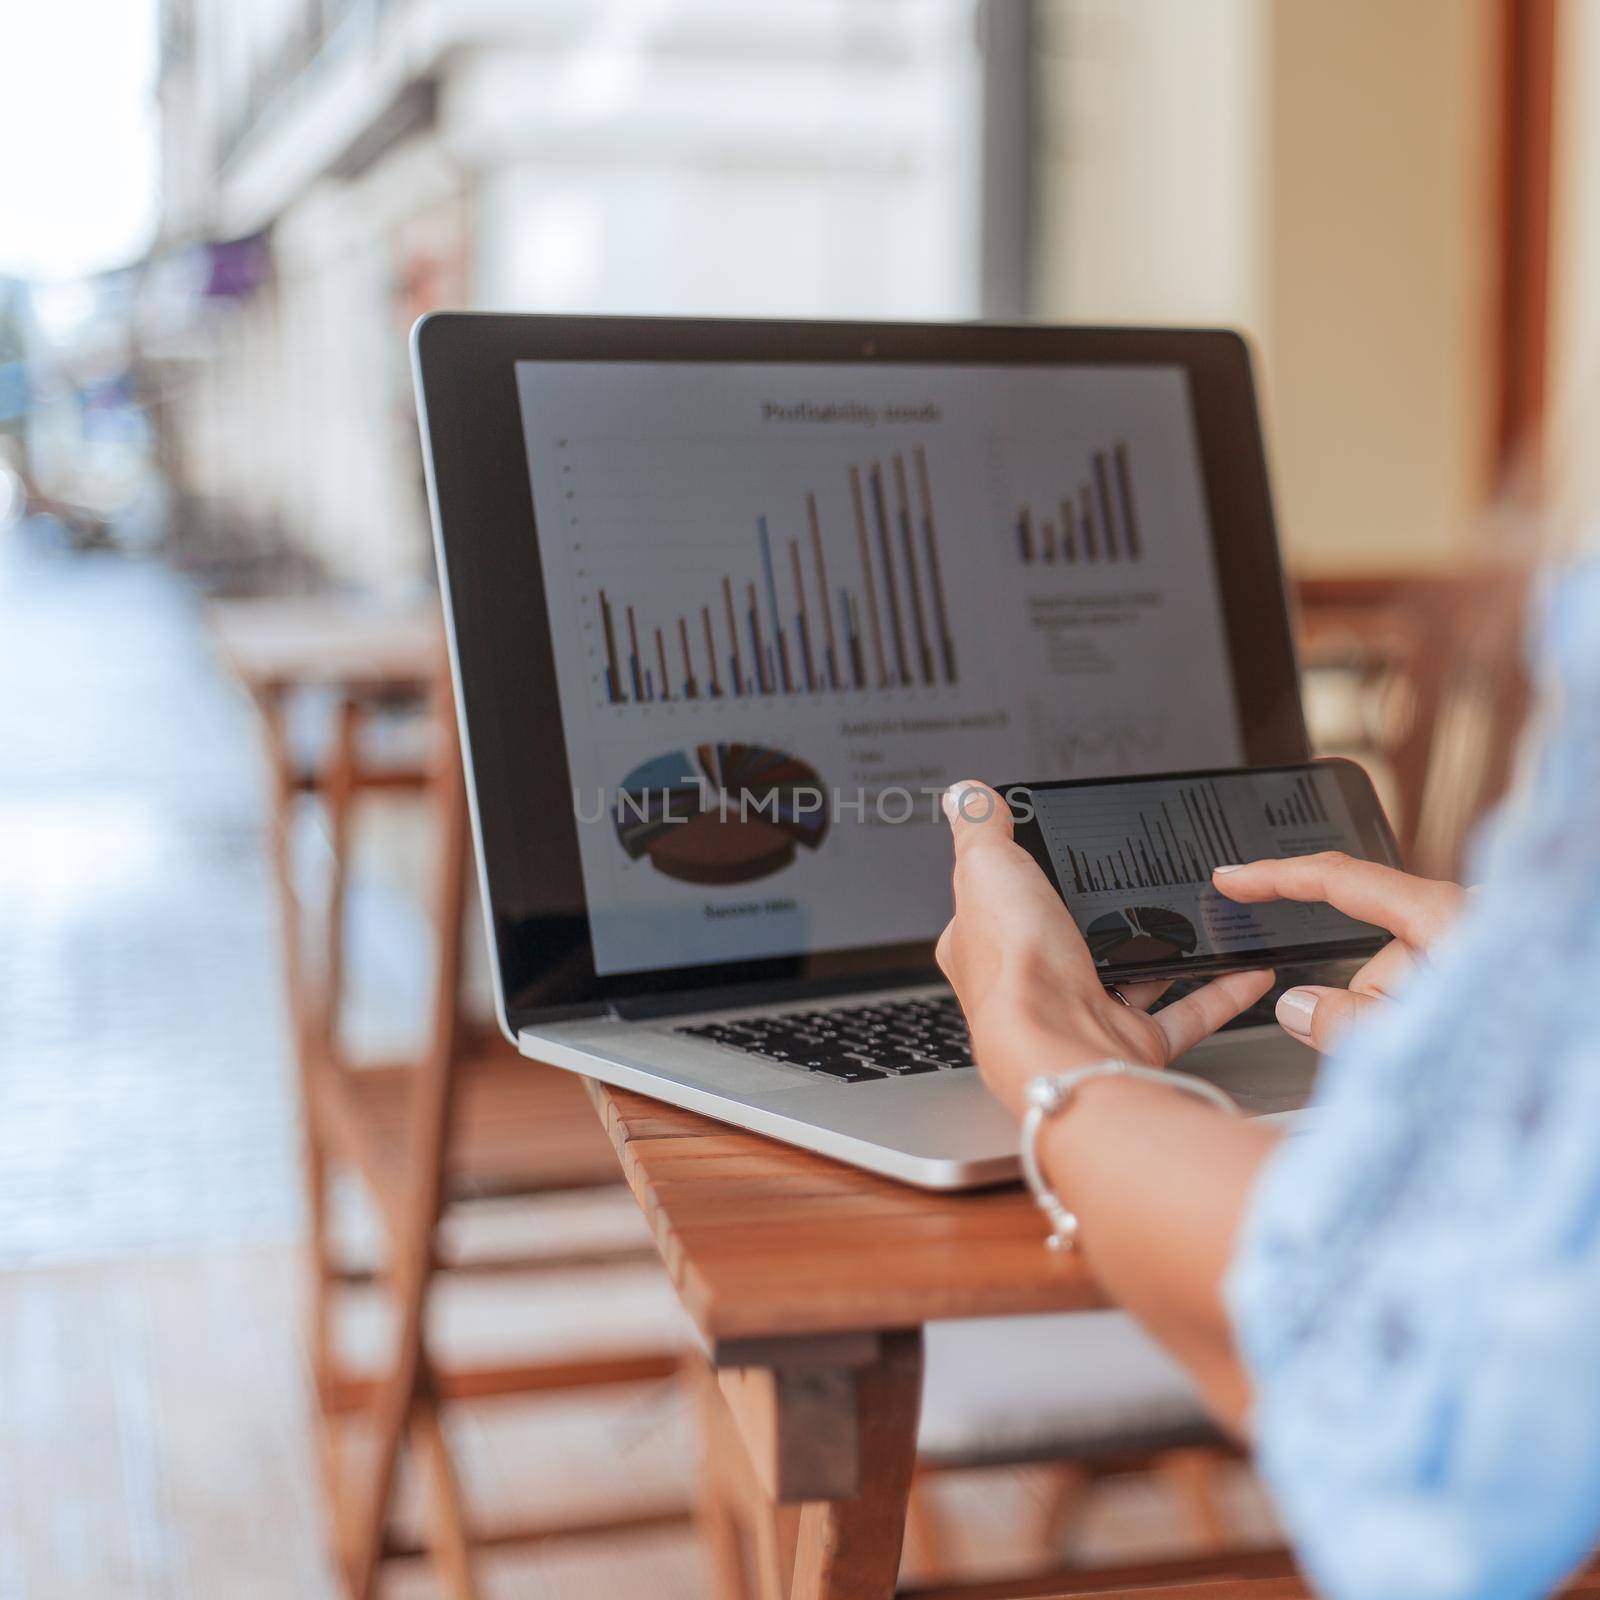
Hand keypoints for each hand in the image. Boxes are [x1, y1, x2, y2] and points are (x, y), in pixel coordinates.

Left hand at [936, 781, 1273, 1116]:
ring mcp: (1085, 1012)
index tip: (1063, 850)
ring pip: (1133, 976)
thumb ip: (982, 829)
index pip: (1002, 903)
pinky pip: (1185, 1013)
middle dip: (1105, 913)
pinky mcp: (1132, 1039)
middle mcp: (1034, 984)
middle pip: (1072, 938)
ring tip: (1198, 912)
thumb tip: (969, 796)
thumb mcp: (987, 868)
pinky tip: (1245, 965)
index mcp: (988, 944)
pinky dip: (1219, 990)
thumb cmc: (1016, 965)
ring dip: (1167, 948)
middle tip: (1140, 879)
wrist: (1060, 1046)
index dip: (1025, 875)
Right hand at [1212, 852, 1465, 1050]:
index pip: (1339, 877)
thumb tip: (1298, 1006)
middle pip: (1371, 952)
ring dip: (1405, 1020)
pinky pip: (1427, 985)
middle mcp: (1460, 913)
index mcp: (1441, 912)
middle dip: (1374, 1003)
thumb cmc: (1523, 1045)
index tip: (1232, 880)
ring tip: (1448, 1054)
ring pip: (1399, 977)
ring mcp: (1477, 939)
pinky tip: (1453, 1043)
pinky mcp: (1488, 964)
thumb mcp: (1421, 1044)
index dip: (1276, 877)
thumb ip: (1347, 1025)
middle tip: (1408, 1048)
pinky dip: (1425, 1017)